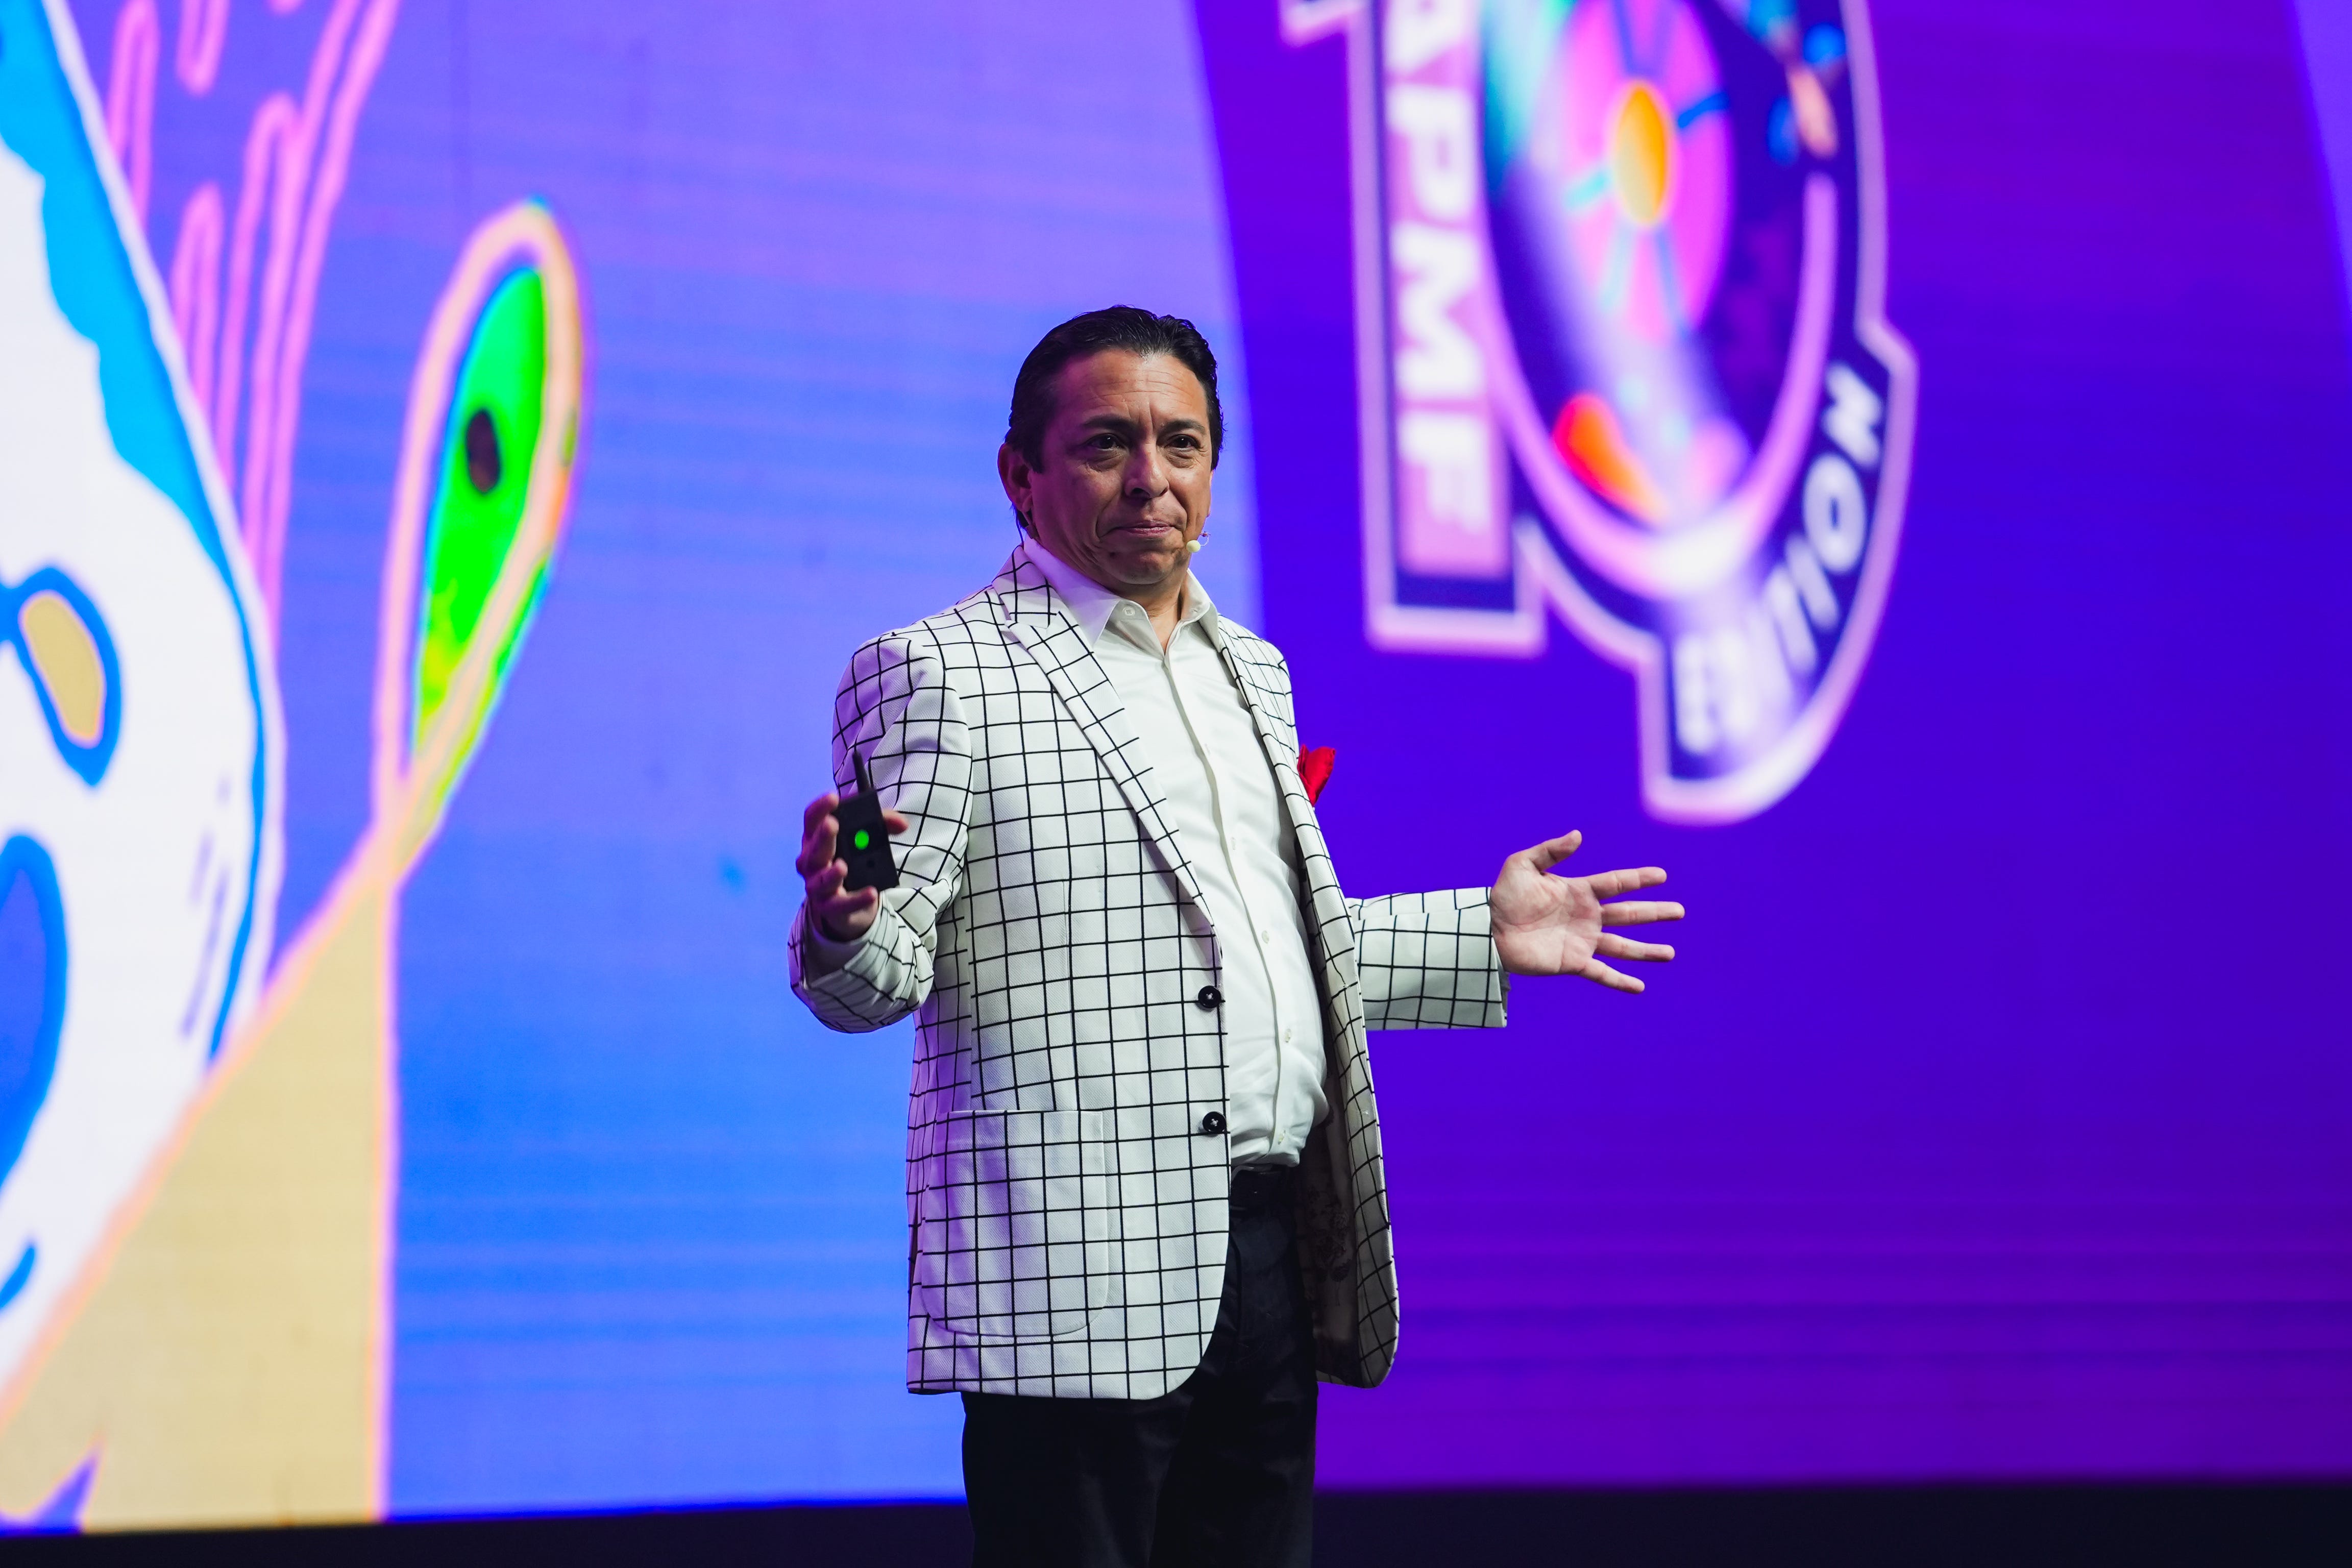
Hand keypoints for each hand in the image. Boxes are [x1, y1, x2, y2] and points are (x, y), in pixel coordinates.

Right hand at [797, 791, 910, 944]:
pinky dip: (856, 900)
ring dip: (830, 874)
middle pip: (813, 849)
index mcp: (815, 839)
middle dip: (823, 837)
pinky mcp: (828, 907)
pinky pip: (840, 905)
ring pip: (819, 880)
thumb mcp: (865, 841)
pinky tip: (871, 893)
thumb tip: (902, 824)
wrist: (848, 903)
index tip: (833, 798)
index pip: (811, 820)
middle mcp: (810, 861)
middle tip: (833, 824)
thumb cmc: (851, 862)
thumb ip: (883, 826)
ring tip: (842, 866)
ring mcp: (816, 885)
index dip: (820, 808)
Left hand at [1490, 830, 1683, 992]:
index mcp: (1579, 891)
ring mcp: (1582, 941)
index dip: (1639, 878)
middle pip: (1629, 913)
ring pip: (1622, 946)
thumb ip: (1550, 851)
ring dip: (1647, 951)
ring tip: (1671, 954)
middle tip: (1680, 911)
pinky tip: (1640, 987)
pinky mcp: (1573, 962)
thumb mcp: (1522, 865)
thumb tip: (1578, 835)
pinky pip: (1602, 973)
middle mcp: (1586, 916)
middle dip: (1654, 912)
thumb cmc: (1502, 896)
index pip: (1616, 883)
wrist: (1487, 932)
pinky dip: (1620, 981)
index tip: (1662, 875)